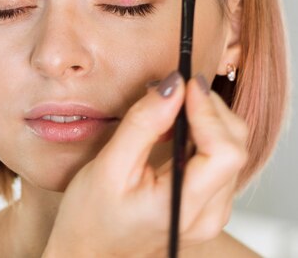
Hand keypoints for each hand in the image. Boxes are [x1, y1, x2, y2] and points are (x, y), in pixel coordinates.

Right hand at [43, 72, 248, 256]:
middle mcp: (208, 215)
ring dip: (207, 120)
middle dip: (209, 109)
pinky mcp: (204, 208)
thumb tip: (171, 87)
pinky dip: (202, 136)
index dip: (209, 110)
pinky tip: (176, 128)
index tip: (184, 83)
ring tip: (171, 106)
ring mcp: (210, 214)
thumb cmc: (90, 219)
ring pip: (230, 153)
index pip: (225, 151)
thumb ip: (142, 125)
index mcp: (184, 207)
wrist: (88, 255)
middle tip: (175, 88)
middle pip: (234, 147)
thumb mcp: (108, 167)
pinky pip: (218, 163)